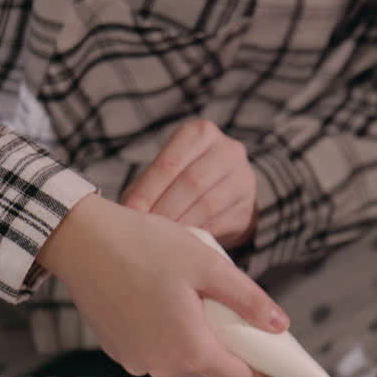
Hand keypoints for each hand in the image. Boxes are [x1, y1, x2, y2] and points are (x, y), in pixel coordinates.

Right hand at [37, 194, 287, 376]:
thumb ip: (248, 300)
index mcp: (190, 351)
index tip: (263, 341)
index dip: (259, 364)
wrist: (80, 239)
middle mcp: (162, 366)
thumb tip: (279, 324)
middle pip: (212, 370)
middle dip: (225, 345)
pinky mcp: (117, 350)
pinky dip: (166, 333)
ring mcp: (136, 361)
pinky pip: (155, 350)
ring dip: (194, 337)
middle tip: (223, 305)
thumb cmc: (145, 247)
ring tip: (189, 297)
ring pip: (183, 360)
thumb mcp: (208, 266)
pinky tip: (161, 299)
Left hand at [121, 119, 256, 248]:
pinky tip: (182, 243)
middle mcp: (228, 150)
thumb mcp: (166, 172)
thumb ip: (147, 186)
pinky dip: (198, 235)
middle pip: (191, 183)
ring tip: (160, 239)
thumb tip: (128, 212)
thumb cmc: (183, 180)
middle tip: (145, 229)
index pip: (170, 163)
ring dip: (180, 224)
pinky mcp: (249, 208)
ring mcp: (243, 179)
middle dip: (164, 208)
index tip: (130, 211)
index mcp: (201, 133)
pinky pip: (220, 224)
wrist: (225, 193)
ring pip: (208, 205)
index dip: (148, 190)